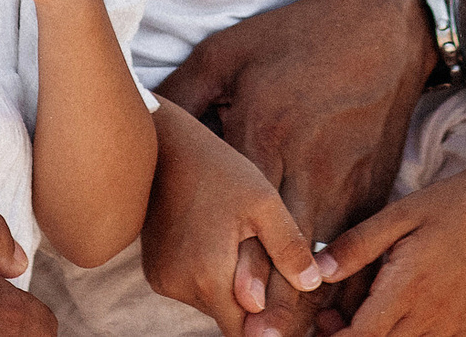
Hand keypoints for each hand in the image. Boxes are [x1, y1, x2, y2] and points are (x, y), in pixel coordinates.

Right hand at [139, 107, 325, 336]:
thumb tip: (311, 284)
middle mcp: (180, 286)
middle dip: (251, 300)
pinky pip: (192, 290)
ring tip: (236, 241)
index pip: (244, 332)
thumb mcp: (264, 203)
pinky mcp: (155, 272)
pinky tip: (215, 239)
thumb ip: (288, 249)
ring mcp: (163, 280)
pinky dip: (208, 276)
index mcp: (209, 276)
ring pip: (211, 304)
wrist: (165, 147)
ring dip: (229, 287)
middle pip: (229, 318)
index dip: (267, 324)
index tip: (282, 307)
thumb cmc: (219, 171)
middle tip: (261, 257)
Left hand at [157, 0, 434, 335]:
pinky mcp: (375, 187)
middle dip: (271, 307)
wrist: (380, 24)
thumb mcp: (227, 53)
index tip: (225, 308)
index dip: (235, 274)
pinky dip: (338, 277)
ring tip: (285, 332)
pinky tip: (322, 300)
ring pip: (325, 264)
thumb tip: (141, 121)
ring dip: (304, 302)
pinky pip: (355, 248)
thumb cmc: (295, 37)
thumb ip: (183, 93)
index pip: (245, 224)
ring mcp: (346, 182)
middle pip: (288, 259)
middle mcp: (306, 169)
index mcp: (263, 138)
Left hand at [315, 164, 465, 336]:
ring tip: (359, 317)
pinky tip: (392, 318)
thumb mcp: (398, 214)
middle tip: (329, 316)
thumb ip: (357, 246)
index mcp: (410, 287)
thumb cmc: (449, 204)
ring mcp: (452, 327)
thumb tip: (318, 272)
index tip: (318, 321)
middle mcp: (432, 316)